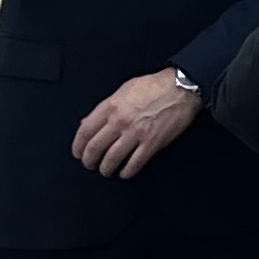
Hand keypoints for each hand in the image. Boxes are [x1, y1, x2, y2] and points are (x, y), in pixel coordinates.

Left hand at [70, 69, 199, 179]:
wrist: (180, 87)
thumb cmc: (155, 86)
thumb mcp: (123, 90)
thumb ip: (105, 107)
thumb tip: (89, 121)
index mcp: (111, 107)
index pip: (85, 131)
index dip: (78, 146)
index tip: (78, 152)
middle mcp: (120, 121)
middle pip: (96, 147)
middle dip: (89, 160)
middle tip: (89, 164)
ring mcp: (136, 133)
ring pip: (112, 158)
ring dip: (106, 168)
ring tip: (106, 170)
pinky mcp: (152, 142)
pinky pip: (135, 162)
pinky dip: (128, 171)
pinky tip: (125, 172)